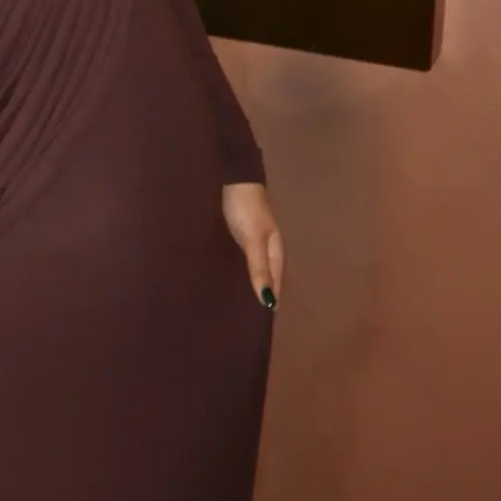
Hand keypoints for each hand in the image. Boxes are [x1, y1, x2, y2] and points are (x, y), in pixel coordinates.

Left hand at [222, 182, 283, 309]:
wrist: (233, 177)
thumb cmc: (246, 209)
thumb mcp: (253, 240)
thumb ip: (259, 268)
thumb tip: (268, 302)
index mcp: (275, 252)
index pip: (275, 284)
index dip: (270, 301)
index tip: (260, 322)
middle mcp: (266, 249)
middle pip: (265, 277)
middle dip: (258, 294)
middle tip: (244, 317)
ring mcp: (253, 240)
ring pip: (253, 268)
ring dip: (247, 281)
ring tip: (231, 301)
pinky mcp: (238, 234)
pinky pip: (240, 258)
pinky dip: (236, 268)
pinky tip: (225, 275)